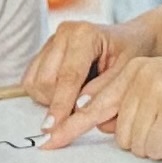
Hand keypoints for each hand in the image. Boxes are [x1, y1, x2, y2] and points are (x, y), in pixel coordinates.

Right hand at [23, 15, 145, 121]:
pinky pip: (30, 81)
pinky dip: (44, 95)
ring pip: (34, 83)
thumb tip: (79, 109)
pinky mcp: (43, 52)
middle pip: (45, 81)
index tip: (54, 129)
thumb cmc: (131, 55)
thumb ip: (103, 91)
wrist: (130, 39)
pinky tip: (65, 94)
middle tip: (81, 110)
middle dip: (58, 104)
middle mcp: (63, 33)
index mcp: (84, 34)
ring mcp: (51, 41)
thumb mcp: (127, 73)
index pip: (68, 76)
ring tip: (76, 98)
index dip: (61, 105)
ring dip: (50, 100)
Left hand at [44, 52, 161, 159]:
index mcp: (133, 70)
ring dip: (159, 145)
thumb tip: (103, 123)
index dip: (69, 126)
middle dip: (143, 140)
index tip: (49, 141)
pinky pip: (155, 147)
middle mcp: (138, 77)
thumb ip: (132, 101)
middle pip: (117, 133)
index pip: (92, 101)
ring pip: (135, 144)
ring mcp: (153, 91)